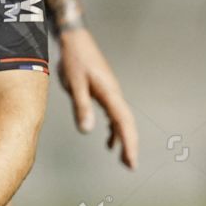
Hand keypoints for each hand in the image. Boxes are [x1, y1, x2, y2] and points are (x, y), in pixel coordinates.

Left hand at [57, 28, 137, 168]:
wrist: (75, 39)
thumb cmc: (74, 60)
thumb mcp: (74, 84)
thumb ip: (81, 107)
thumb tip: (86, 131)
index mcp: (110, 94)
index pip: (124, 124)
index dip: (129, 144)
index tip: (131, 162)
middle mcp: (115, 95)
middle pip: (128, 125)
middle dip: (130, 146)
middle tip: (130, 166)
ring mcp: (112, 94)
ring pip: (123, 121)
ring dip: (124, 140)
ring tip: (123, 159)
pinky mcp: (105, 93)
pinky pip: (114, 116)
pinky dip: (114, 131)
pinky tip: (109, 142)